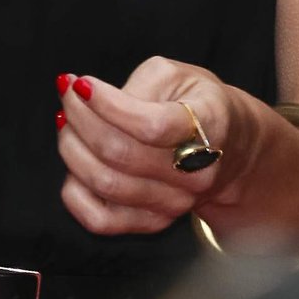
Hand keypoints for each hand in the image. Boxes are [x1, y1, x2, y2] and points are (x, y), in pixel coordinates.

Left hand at [56, 58, 298, 240]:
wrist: (231, 149)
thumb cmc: (197, 104)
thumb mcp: (178, 76)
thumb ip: (139, 84)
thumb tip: (89, 97)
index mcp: (209, 126)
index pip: (151, 126)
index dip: (107, 104)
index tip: (80, 83)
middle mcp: (196, 173)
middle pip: (119, 154)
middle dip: (79, 119)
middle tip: (68, 95)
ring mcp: (175, 203)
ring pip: (105, 184)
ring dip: (72, 148)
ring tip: (67, 122)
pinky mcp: (154, 222)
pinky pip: (100, 220)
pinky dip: (74, 191)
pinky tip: (74, 161)